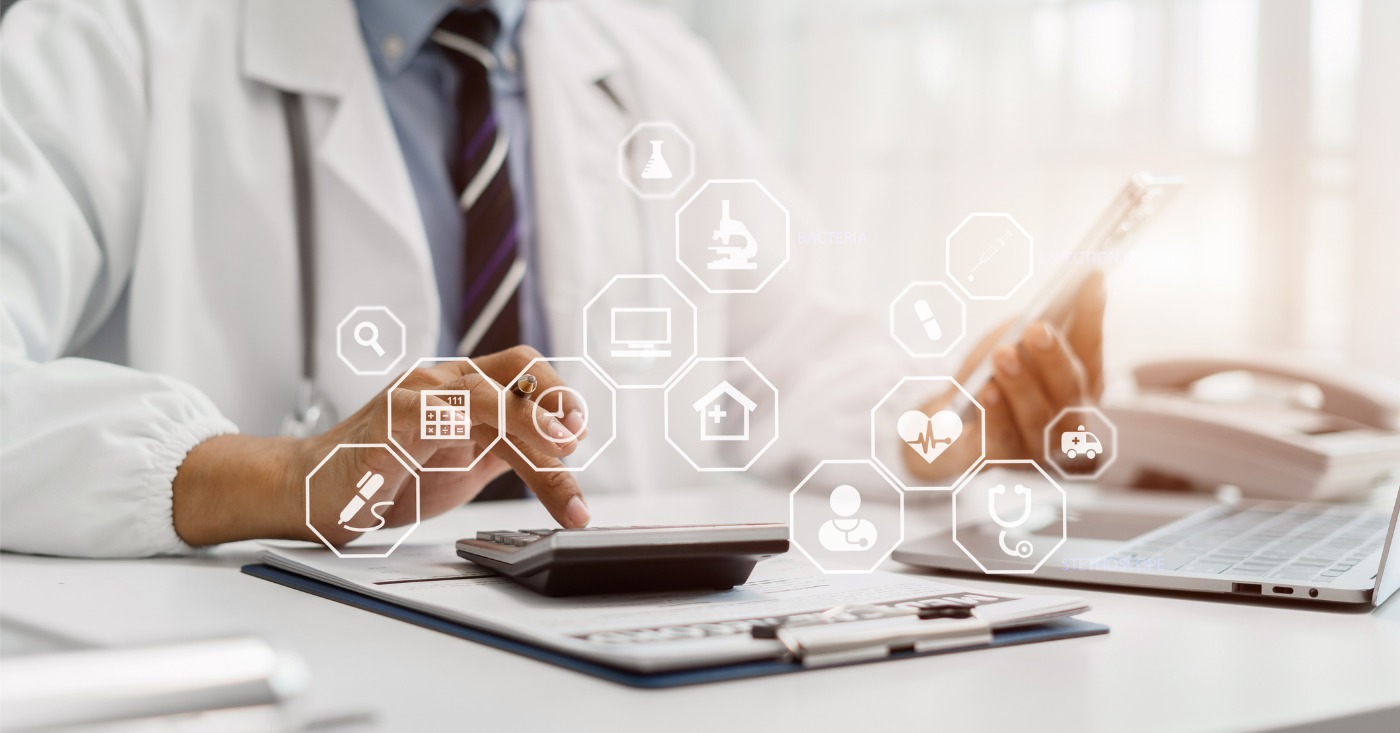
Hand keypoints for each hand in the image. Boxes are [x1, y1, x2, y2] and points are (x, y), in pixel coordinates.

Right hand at [173, 346, 590, 546]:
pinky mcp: (391, 422)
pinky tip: (493, 451)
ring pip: (487, 396)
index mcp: (463, 390)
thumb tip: (560, 448)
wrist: (309, 492)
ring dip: (531, 428)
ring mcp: (417, 397)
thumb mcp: (464, 465)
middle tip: (576, 443)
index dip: (559, 397)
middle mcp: (443, 383)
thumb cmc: (384, 477)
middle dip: (556, 404)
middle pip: (516, 372)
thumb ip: (506, 450)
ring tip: (559, 456)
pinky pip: (438, 414)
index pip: (525, 373)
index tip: (580, 436)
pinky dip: (474, 430)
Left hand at [903, 272, 1105, 479]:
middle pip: (1068, 391)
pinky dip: (996, 415)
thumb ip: (1045, 322)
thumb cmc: (990, 377)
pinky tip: (985, 391)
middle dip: (1054, 358)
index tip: (1090, 280)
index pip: (1091, 351)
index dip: (1092, 317)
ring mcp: (1036, 447)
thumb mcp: (1015, 341)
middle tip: (1037, 329)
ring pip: (1037, 417)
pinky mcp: (1000, 460)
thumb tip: (1080, 283)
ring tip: (1004, 355)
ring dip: (1021, 384)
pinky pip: (1002, 440)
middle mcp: (1067, 423)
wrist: (947, 424)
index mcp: (1079, 388)